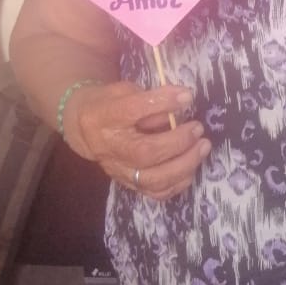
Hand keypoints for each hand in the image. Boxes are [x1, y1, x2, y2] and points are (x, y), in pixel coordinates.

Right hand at [65, 81, 209, 199]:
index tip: (186, 96)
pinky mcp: (129, 184)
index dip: (162, 102)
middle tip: (198, 129)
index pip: (132, 109)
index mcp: (103, 117)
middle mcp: (109, 148)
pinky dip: (178, 183)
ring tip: (202, 147)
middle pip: (145, 152)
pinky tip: (191, 167)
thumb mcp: (123, 91)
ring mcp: (118, 170)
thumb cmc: (109, 105)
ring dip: (184, 165)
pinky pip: (156, 192)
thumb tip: (180, 103)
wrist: (83, 129)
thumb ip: (148, 98)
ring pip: (152, 179)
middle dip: (178, 142)